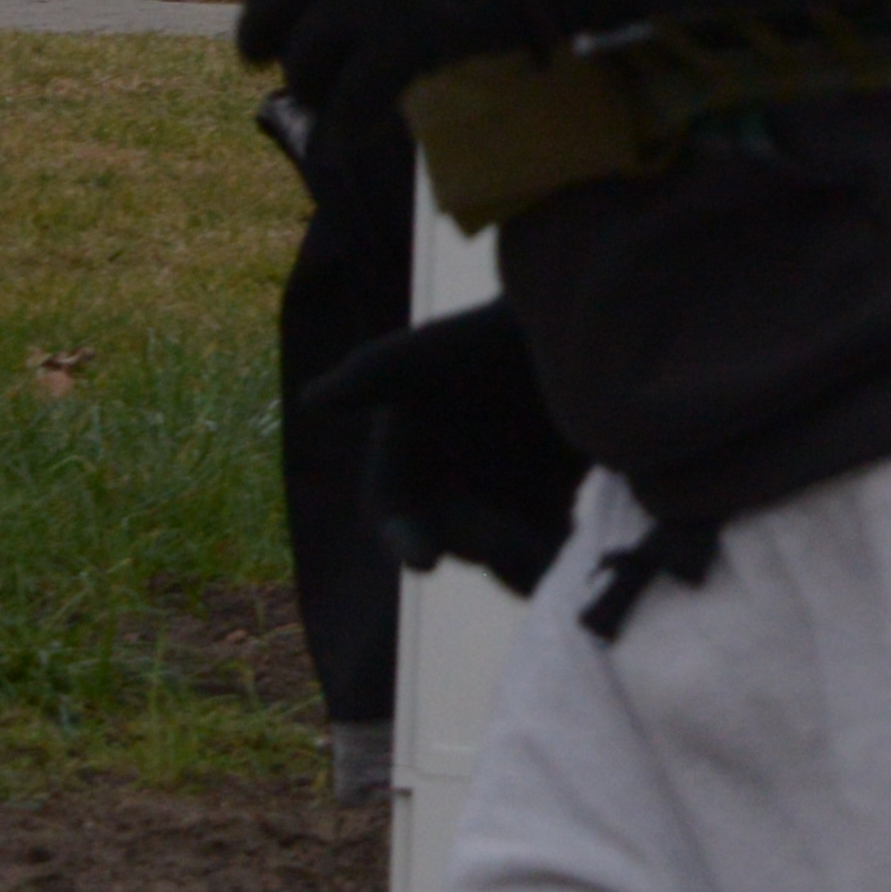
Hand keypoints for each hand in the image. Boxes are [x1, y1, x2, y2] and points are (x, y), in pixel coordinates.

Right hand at [293, 301, 587, 595]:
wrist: (564, 327)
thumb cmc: (480, 337)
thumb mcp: (425, 354)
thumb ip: (371, 376)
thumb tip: (311, 399)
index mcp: (407, 466)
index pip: (395, 515)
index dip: (405, 539)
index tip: (425, 561)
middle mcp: (448, 494)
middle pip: (457, 542)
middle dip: (478, 547)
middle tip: (506, 543)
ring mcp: (501, 506)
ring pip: (504, 558)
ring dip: (521, 564)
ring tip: (548, 553)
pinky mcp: (551, 509)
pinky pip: (549, 549)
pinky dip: (558, 554)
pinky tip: (580, 545)